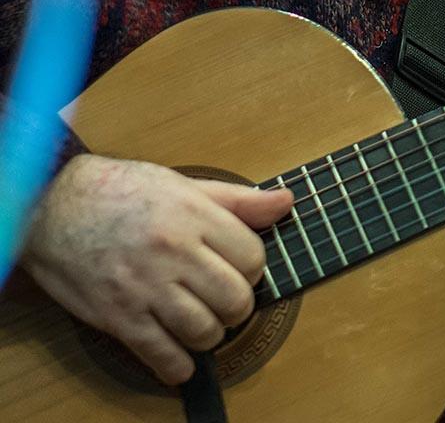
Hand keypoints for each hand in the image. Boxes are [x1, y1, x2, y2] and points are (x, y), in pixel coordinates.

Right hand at [19, 153, 294, 384]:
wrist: (53, 206)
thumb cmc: (122, 192)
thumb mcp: (183, 185)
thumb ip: (238, 200)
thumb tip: (286, 202)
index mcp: (194, 217)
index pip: (252, 258)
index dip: (252, 269)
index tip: (240, 270)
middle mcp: (173, 253)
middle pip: (234, 299)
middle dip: (238, 307)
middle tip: (226, 302)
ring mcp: (144, 287)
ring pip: (203, 330)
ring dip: (211, 335)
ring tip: (203, 324)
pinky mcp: (117, 315)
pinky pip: (159, 353)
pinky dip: (177, 366)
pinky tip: (181, 362)